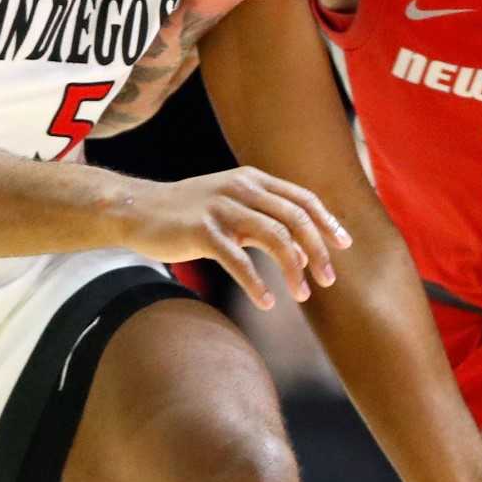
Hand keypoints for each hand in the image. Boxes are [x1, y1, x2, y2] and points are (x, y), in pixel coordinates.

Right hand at [121, 168, 349, 309]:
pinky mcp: (201, 231)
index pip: (302, 198)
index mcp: (252, 180)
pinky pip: (238, 260)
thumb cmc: (189, 214)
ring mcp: (221, 208)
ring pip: (274, 237)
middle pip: (295, 218)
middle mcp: (241, 189)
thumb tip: (302, 247)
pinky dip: (257, 283)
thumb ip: (264, 218)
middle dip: (318, 250)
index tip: (344, 245)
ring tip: (303, 294)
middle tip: (328, 280)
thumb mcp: (231, 206)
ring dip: (294, 269)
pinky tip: (268, 301)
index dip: (326, 222)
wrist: (138, 210)